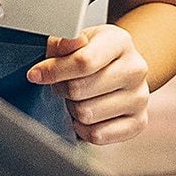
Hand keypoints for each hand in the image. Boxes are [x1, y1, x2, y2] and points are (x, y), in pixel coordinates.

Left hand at [28, 25, 150, 143]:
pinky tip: (86, 115)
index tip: (36, 75)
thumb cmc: (93, 53)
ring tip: (78, 99)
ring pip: (87, 114)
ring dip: (73, 109)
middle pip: (80, 90)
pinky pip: (98, 135)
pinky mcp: (139, 122)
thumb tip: (49, 60)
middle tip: (63, 85)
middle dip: (63, 90)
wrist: (120, 68)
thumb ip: (60, 44)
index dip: (53, 71)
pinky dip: (84, 128)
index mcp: (120, 42)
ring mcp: (140, 97)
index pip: (83, 61)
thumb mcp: (75, 40)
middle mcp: (135, 69)